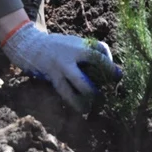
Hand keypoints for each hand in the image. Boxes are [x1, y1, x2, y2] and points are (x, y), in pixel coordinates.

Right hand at [1, 21, 120, 111]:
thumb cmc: (61, 46)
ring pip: (77, 85)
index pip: (98, 52)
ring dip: (87, 96)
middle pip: (91, 64)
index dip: (109, 63)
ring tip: (93, 105)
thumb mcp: (76, 43)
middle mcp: (70, 56)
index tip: (118, 75)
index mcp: (78, 45)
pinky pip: (65, 93)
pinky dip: (74, 102)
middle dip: (101, 80)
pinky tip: (82, 109)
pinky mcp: (53, 78)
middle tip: (108, 92)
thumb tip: (109, 68)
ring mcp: (60, 68)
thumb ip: (90, 52)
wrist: (33, 47)